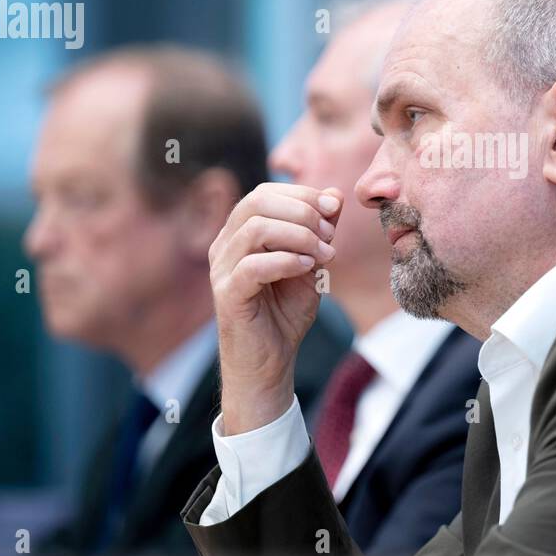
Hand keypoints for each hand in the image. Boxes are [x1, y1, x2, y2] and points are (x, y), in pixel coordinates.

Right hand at [209, 182, 341, 434]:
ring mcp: (221, 269)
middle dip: (302, 212)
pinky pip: (252, 265)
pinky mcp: (226, 295)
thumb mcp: (311, 264)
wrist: (271, 363)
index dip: (302, 194)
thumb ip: (320, 231)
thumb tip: (334, 195)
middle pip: (257, 202)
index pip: (265, 193)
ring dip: (299, 236)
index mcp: (240, 233)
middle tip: (330, 236)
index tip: (333, 210)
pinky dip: (286, 261)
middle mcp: (224, 245)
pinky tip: (308, 269)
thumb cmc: (285, 313)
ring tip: (324, 256)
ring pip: (255, 229)